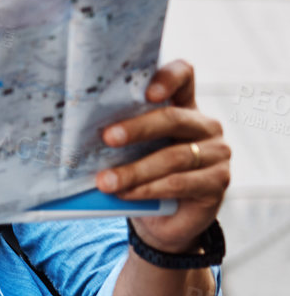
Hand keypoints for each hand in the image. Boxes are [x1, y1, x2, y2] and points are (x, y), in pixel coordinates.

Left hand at [97, 60, 229, 252]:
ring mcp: (217, 153)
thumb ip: (120, 135)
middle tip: (107, 138)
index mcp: (183, 107)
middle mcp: (205, 126)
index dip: (168, 77)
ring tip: (104, 181)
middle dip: (137, 128)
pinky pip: (179, 183)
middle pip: (173, 118)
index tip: (147, 93)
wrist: (164, 219)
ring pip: (173, 157)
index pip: (184, 76)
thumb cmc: (142, 175)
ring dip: (134, 170)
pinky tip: (125, 194)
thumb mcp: (131, 150)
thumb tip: (78, 132)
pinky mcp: (218, 182)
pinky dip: (147, 189)